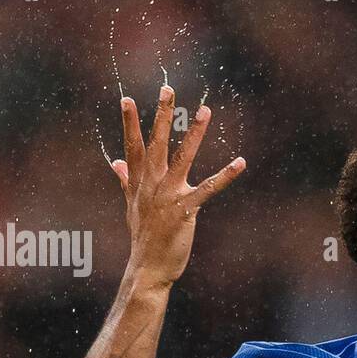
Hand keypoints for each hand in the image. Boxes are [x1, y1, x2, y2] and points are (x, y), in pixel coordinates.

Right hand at [112, 85, 244, 284]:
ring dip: (194, 133)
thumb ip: (126, 182)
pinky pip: (209, 188)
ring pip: (182, 157)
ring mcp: (168, 196)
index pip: (133, 147)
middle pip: (155, 143)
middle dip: (161, 115)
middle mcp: (151, 185)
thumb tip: (116, 162)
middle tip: (167, 88)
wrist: (147, 268)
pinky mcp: (186, 209)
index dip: (130, 123)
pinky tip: (240, 162)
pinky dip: (226, 175)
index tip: (128, 99)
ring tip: (205, 111)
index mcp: (139, 183)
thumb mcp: (131, 207)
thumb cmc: (143, 238)